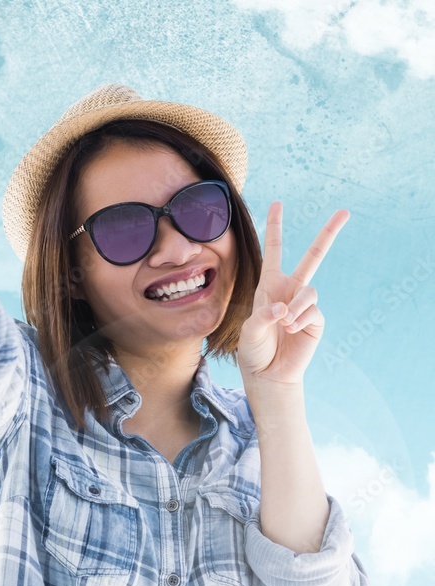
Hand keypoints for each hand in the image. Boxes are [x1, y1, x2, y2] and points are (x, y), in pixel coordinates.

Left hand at [237, 201, 349, 388]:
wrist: (268, 373)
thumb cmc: (254, 349)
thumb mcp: (250, 330)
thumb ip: (264, 316)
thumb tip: (286, 308)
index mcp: (269, 285)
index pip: (272, 251)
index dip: (274, 227)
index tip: (277, 203)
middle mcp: (289, 289)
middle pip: (313, 256)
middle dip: (328, 234)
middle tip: (345, 211)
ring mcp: (304, 304)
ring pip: (309, 290)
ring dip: (296, 306)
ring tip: (284, 322)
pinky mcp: (315, 319)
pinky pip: (313, 311)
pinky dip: (300, 319)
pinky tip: (291, 330)